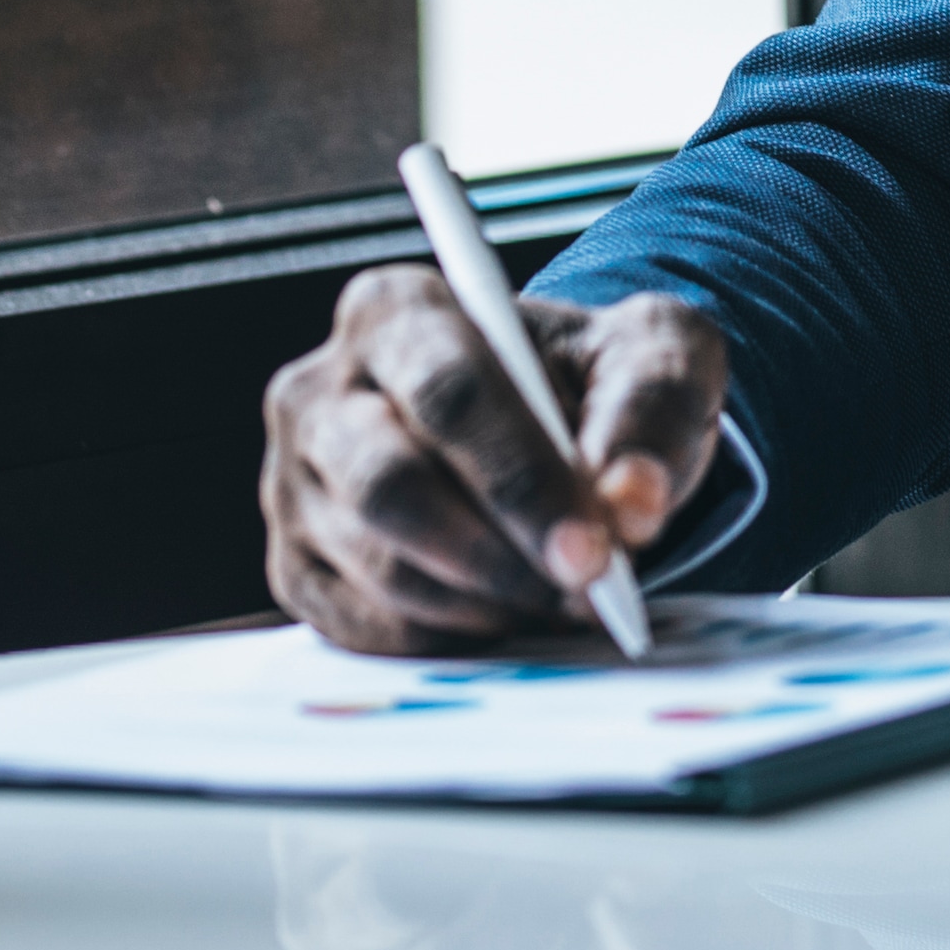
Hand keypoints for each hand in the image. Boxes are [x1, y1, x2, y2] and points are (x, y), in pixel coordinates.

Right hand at [261, 267, 729, 651]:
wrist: (552, 427)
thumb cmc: (594, 381)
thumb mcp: (654, 358)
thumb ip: (651, 411)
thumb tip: (632, 500)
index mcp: (395, 310)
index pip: (448, 394)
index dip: (522, 478)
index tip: (594, 548)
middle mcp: (320, 391)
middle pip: (391, 486)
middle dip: (500, 554)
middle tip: (585, 589)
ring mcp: (295, 484)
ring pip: (380, 568)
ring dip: (486, 602)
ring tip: (562, 595)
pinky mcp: (297, 565)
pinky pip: (365, 628)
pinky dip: (450, 639)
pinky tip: (508, 613)